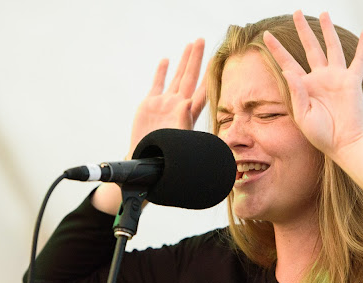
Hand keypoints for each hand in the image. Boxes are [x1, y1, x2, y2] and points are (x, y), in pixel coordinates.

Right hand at [127, 38, 206, 158]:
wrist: (147, 162)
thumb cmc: (165, 156)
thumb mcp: (177, 141)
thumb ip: (184, 124)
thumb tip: (189, 106)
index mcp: (187, 114)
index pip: (201, 90)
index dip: (208, 75)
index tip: (216, 60)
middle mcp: (178, 105)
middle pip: (189, 77)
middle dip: (195, 59)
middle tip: (201, 40)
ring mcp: (164, 103)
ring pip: (176, 77)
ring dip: (183, 61)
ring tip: (190, 44)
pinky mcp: (150, 104)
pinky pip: (157, 84)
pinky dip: (162, 72)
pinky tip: (166, 60)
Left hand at [263, 11, 362, 159]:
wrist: (343, 143)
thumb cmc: (321, 134)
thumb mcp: (302, 116)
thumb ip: (295, 93)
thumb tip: (287, 71)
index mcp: (303, 87)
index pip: (287, 62)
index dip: (277, 49)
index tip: (266, 35)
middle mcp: (319, 78)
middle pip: (310, 48)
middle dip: (303, 30)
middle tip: (297, 12)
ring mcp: (336, 78)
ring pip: (332, 47)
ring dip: (328, 30)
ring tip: (324, 13)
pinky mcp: (352, 81)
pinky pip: (358, 60)